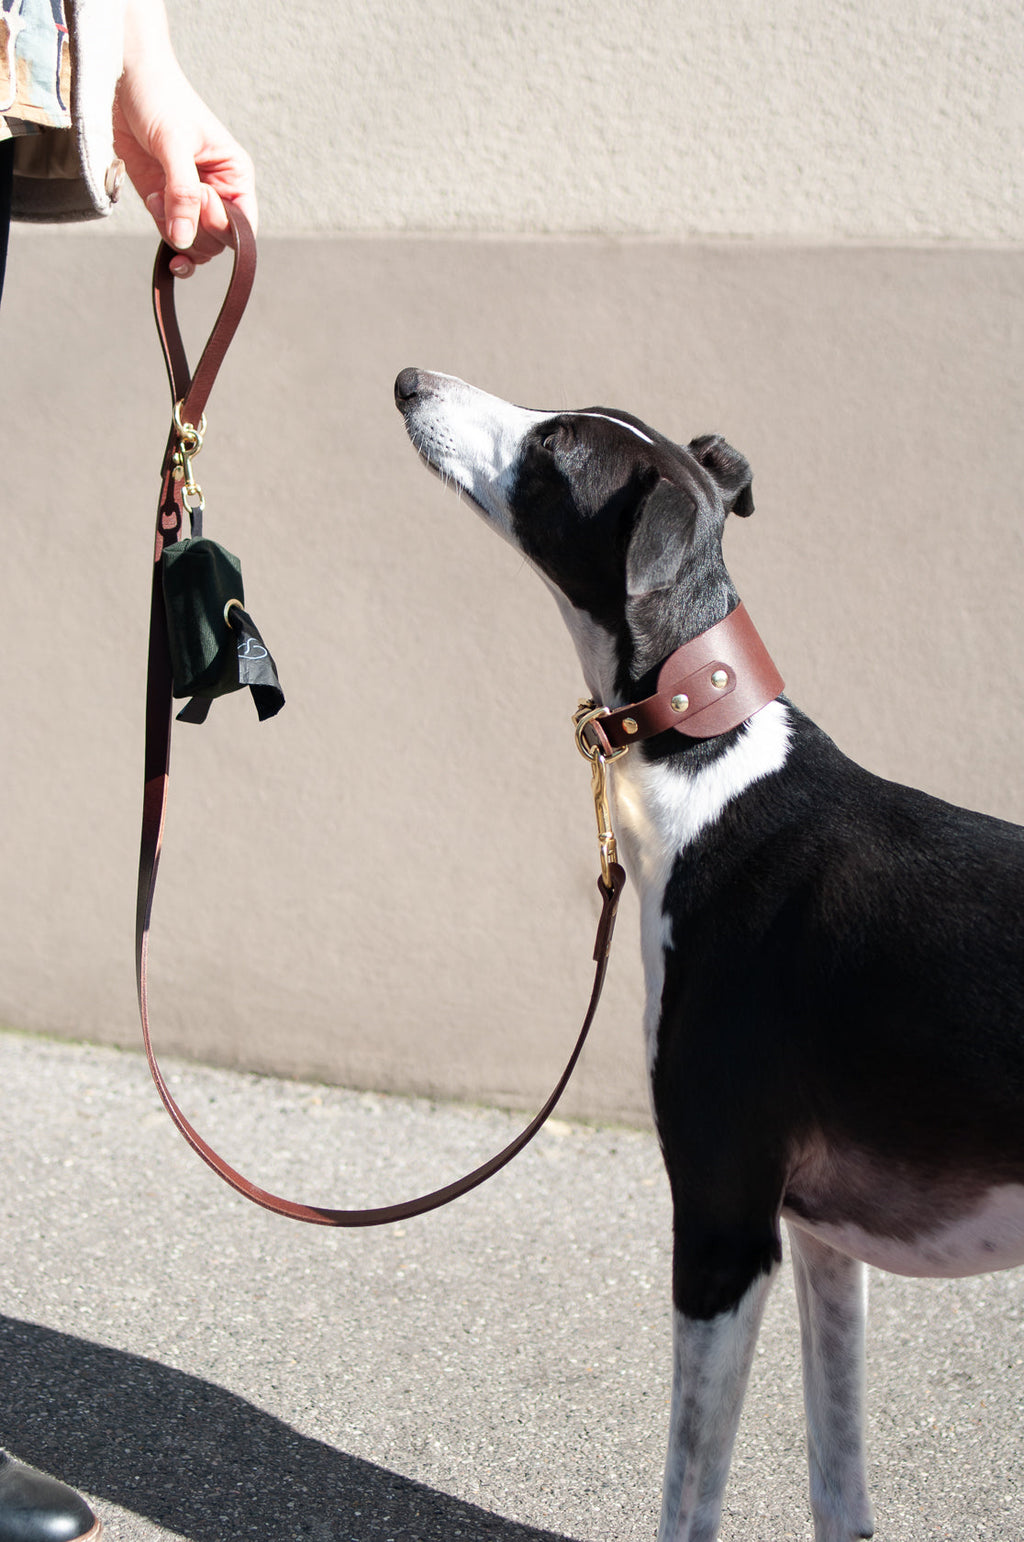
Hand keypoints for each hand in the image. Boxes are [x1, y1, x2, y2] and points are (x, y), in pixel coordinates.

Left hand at [112, 0, 256, 276]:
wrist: (124, 80)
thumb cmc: (158, 98)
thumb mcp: (173, 143)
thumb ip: (181, 193)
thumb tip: (184, 240)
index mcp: (235, 176)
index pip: (242, 226)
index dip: (220, 224)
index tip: (199, 197)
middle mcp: (218, 193)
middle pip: (217, 241)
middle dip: (192, 228)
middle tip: (168, 196)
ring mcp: (190, 201)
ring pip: (194, 243)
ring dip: (172, 230)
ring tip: (154, 196)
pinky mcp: (165, 203)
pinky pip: (174, 238)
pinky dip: (166, 240)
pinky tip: (159, 230)